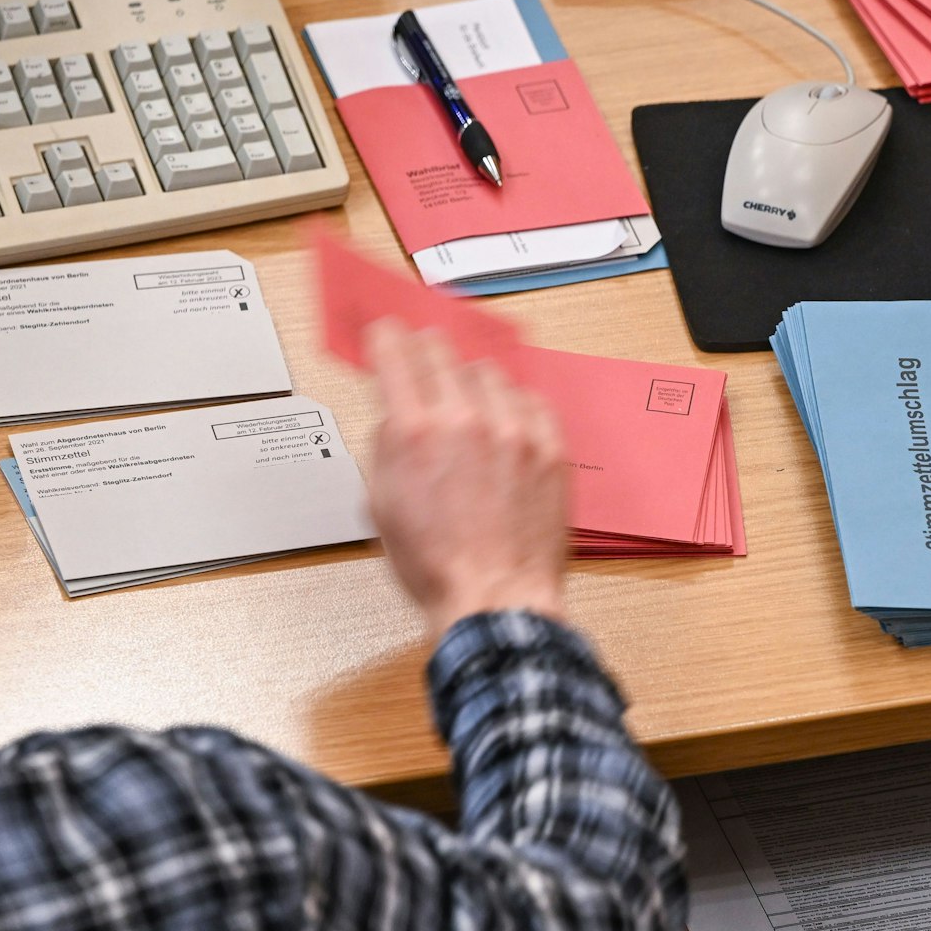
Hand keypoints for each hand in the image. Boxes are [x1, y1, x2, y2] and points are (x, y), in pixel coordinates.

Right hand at [366, 320, 567, 638]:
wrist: (494, 596)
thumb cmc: (436, 564)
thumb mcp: (380, 504)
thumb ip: (385, 446)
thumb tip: (393, 412)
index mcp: (415, 431)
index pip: (396, 352)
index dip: (386, 337)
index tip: (386, 333)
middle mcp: (467, 420)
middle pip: (443, 351)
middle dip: (426, 351)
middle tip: (423, 359)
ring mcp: (514, 431)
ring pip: (489, 372)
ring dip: (472, 382)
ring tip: (467, 406)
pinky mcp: (550, 448)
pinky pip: (531, 399)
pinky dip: (514, 404)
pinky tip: (506, 421)